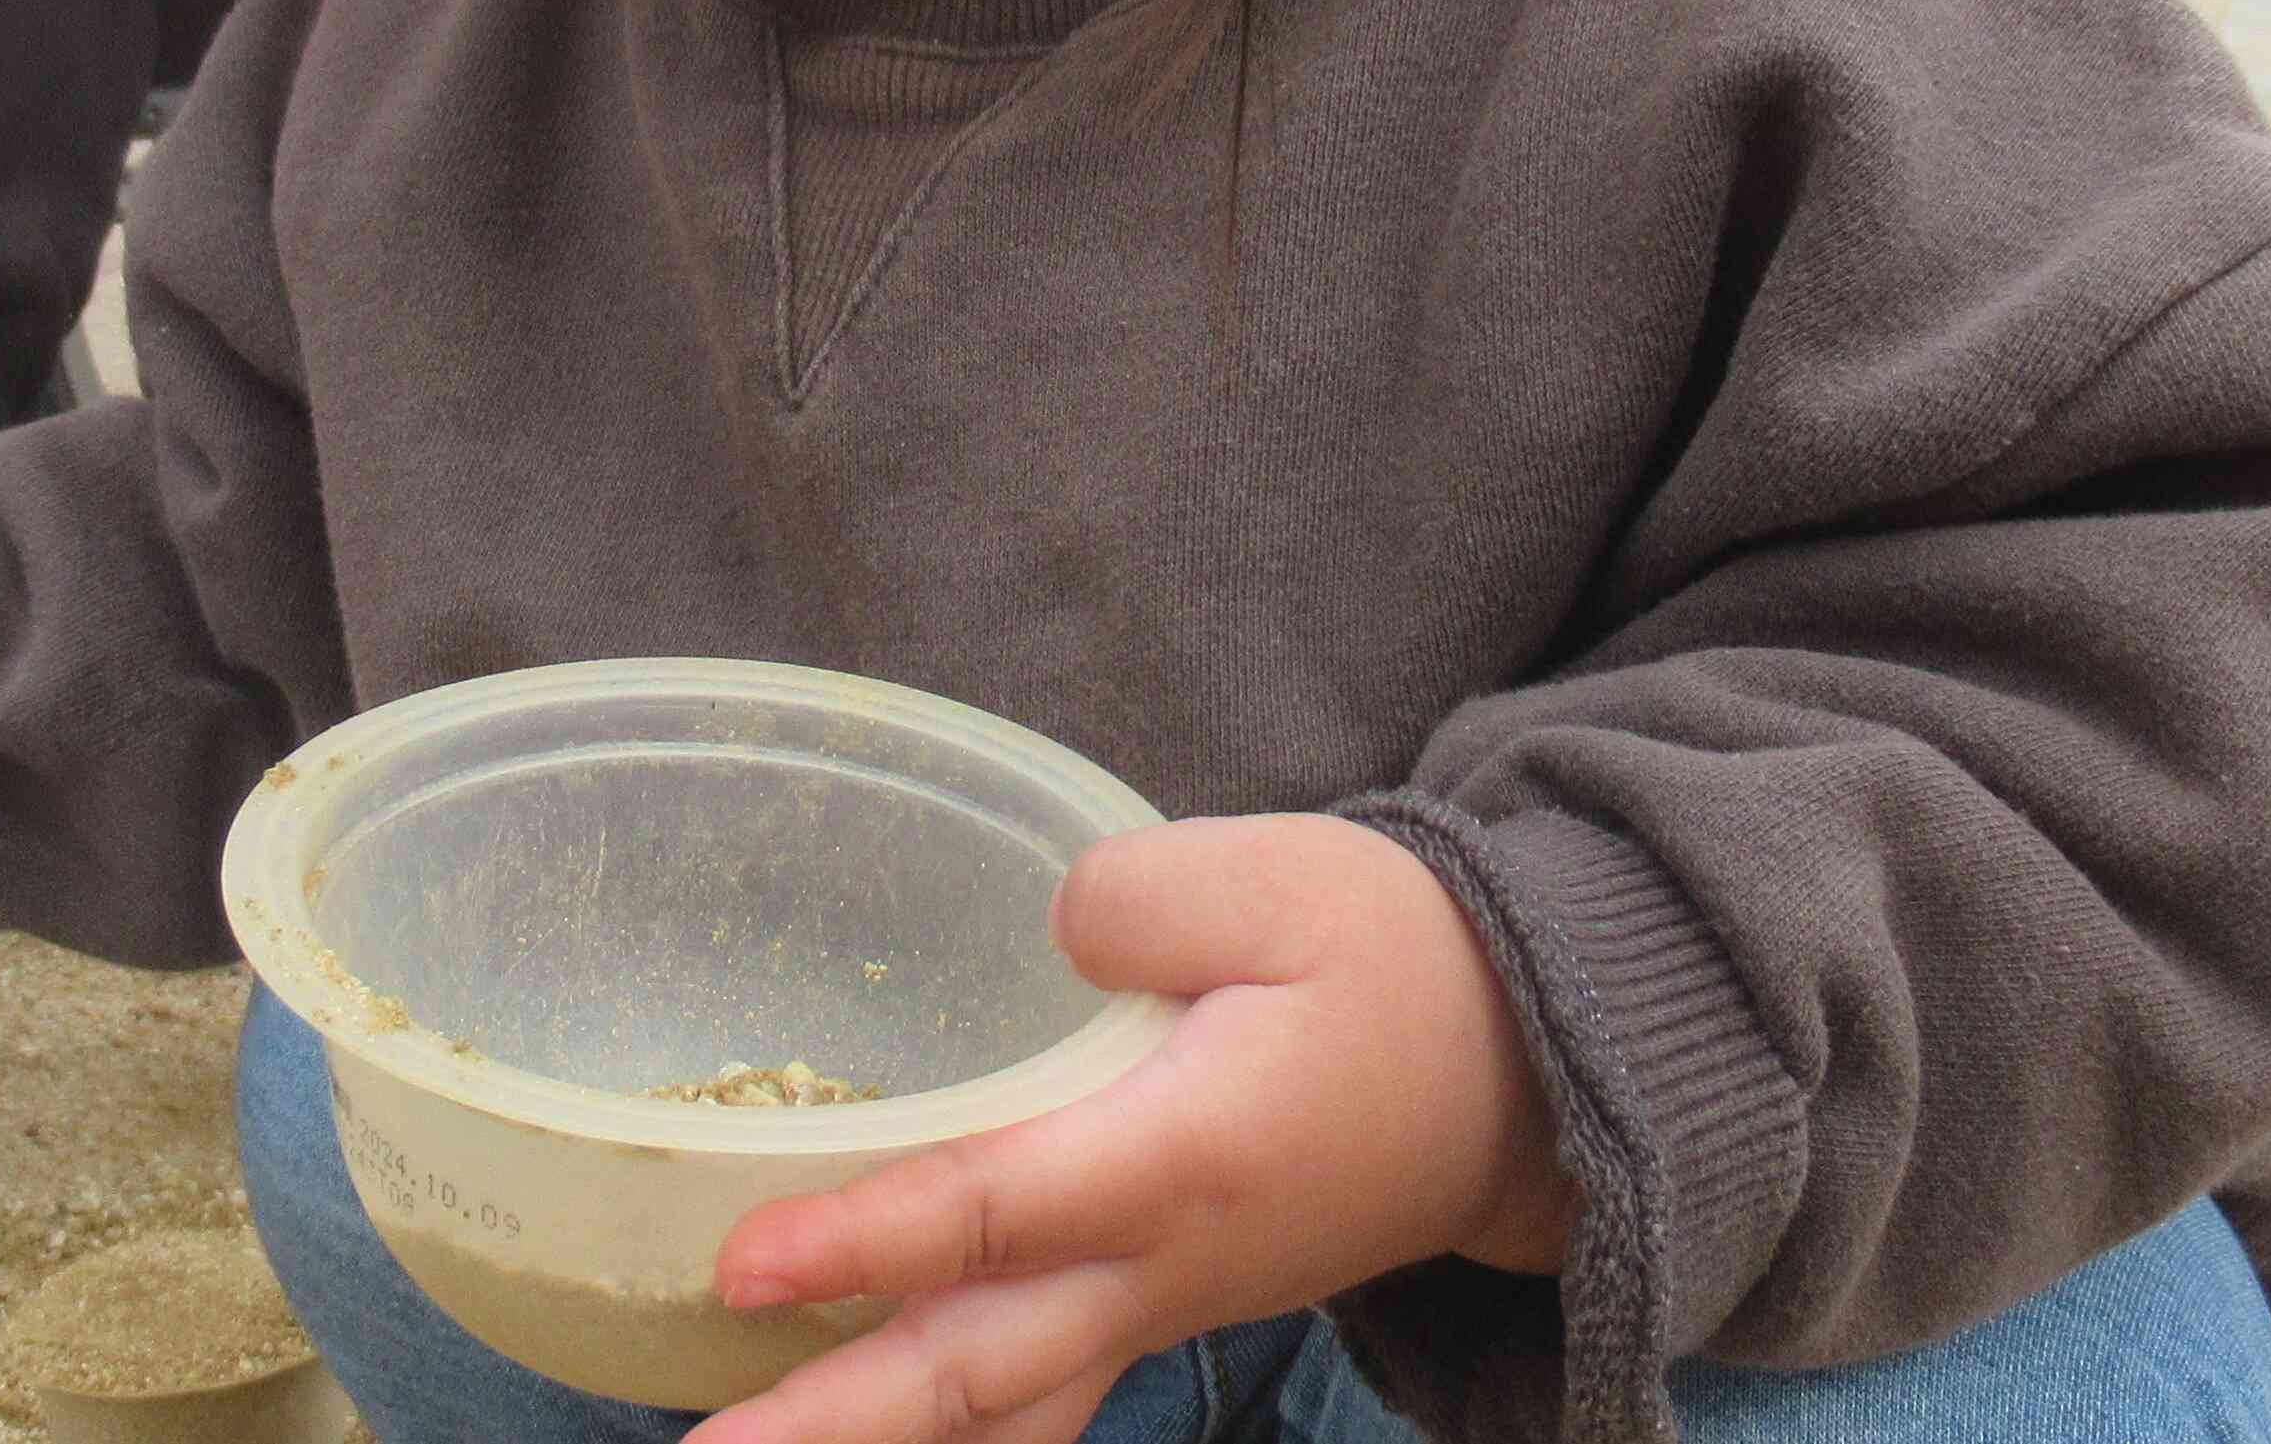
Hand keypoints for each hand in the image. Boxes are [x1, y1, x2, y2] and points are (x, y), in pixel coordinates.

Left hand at [685, 814, 1569, 1443]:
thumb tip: (1047, 934)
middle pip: (973, 1369)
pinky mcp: (1164, 1300)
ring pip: (1004, 1409)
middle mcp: (1162, 1263)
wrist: (1529, 1072)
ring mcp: (1164, 1301)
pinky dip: (951, 1428)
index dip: (862, 1241)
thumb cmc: (1403, 968)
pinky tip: (872, 1428)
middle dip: (831, 1423)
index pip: (993, 1213)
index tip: (741, 1265)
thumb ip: (1143, 898)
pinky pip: (1040, 1393)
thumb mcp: (1287, 882)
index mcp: (1182, 1158)